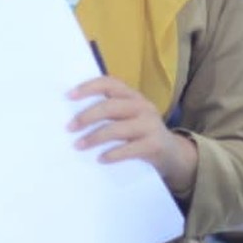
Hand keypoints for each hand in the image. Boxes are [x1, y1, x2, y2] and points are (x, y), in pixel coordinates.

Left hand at [68, 75, 197, 194]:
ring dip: (95, 137)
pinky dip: (113, 154)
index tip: (69, 96)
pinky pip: (130, 149)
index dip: (89, 87)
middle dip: (87, 116)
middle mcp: (142, 106)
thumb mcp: (128, 118)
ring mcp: (151, 125)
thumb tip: (74, 120)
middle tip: (69, 128)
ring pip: (118, 128)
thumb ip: (109, 114)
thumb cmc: (141, 134)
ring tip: (78, 146)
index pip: (110, 83)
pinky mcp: (155, 144)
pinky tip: (100, 159)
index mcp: (132, 96)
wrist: (173, 154)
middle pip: (111, 106)